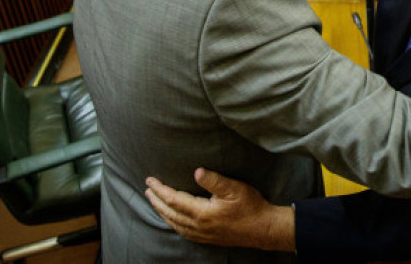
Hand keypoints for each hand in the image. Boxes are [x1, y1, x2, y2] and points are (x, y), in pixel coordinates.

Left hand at [145, 168, 295, 249]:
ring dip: (162, 212)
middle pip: (170, 212)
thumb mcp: (235, 188)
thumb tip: (196, 171)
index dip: (160, 189)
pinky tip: (173, 219)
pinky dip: (173, 224)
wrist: (262, 229)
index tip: (150, 180)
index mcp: (202, 212)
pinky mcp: (207, 239)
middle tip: (147, 190)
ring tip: (155, 203)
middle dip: (156, 201)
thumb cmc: (250, 206)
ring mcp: (202, 234)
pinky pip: (182, 232)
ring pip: (174, 224)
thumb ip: (215, 180)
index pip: (174, 199)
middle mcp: (198, 226)